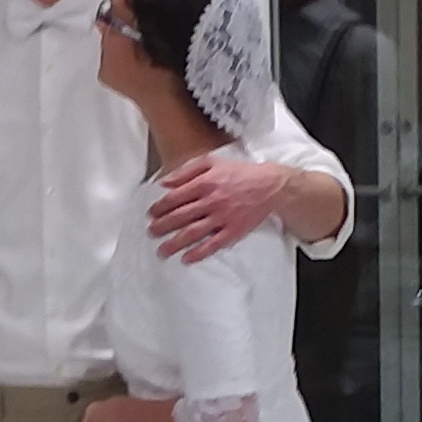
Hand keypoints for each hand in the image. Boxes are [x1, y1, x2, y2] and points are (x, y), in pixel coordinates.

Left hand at [148, 154, 287, 261]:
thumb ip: (186, 171)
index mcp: (204, 183)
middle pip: (180, 217)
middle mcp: (211, 201)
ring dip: (175, 243)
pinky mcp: (233, 231)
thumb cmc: (240, 173)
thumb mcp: (212, 162)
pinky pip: (213, 244)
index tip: (151, 213)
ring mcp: (222, 218)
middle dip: (162, 226)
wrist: (270, 186)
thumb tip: (165, 182)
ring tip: (162, 251)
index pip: (175, 198)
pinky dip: (199, 253)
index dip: (160, 207)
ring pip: (193, 233)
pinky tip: (186, 258)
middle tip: (151, 233)